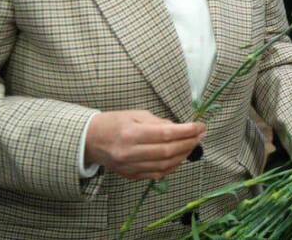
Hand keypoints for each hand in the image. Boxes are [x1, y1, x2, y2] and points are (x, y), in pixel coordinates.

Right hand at [84, 110, 205, 180]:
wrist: (90, 140)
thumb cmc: (114, 123)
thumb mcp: (136, 115)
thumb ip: (159, 122)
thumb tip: (180, 128)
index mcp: (131, 134)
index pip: (166, 134)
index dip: (187, 131)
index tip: (200, 126)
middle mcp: (130, 152)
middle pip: (168, 151)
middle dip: (189, 143)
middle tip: (201, 135)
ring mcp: (130, 167)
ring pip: (165, 165)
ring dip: (184, 155)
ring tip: (193, 145)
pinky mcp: (131, 175)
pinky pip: (157, 174)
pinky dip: (172, 166)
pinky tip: (180, 157)